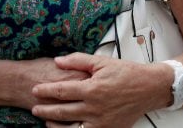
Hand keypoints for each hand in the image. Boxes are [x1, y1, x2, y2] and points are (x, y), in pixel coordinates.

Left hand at [32, 53, 164, 127]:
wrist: (148, 88)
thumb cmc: (125, 72)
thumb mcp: (101, 61)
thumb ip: (78, 61)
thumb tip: (57, 61)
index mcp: (92, 88)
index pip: (62, 91)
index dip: (45, 91)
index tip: (35, 90)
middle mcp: (95, 107)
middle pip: (63, 112)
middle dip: (45, 110)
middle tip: (34, 108)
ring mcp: (101, 122)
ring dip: (56, 126)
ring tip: (46, 122)